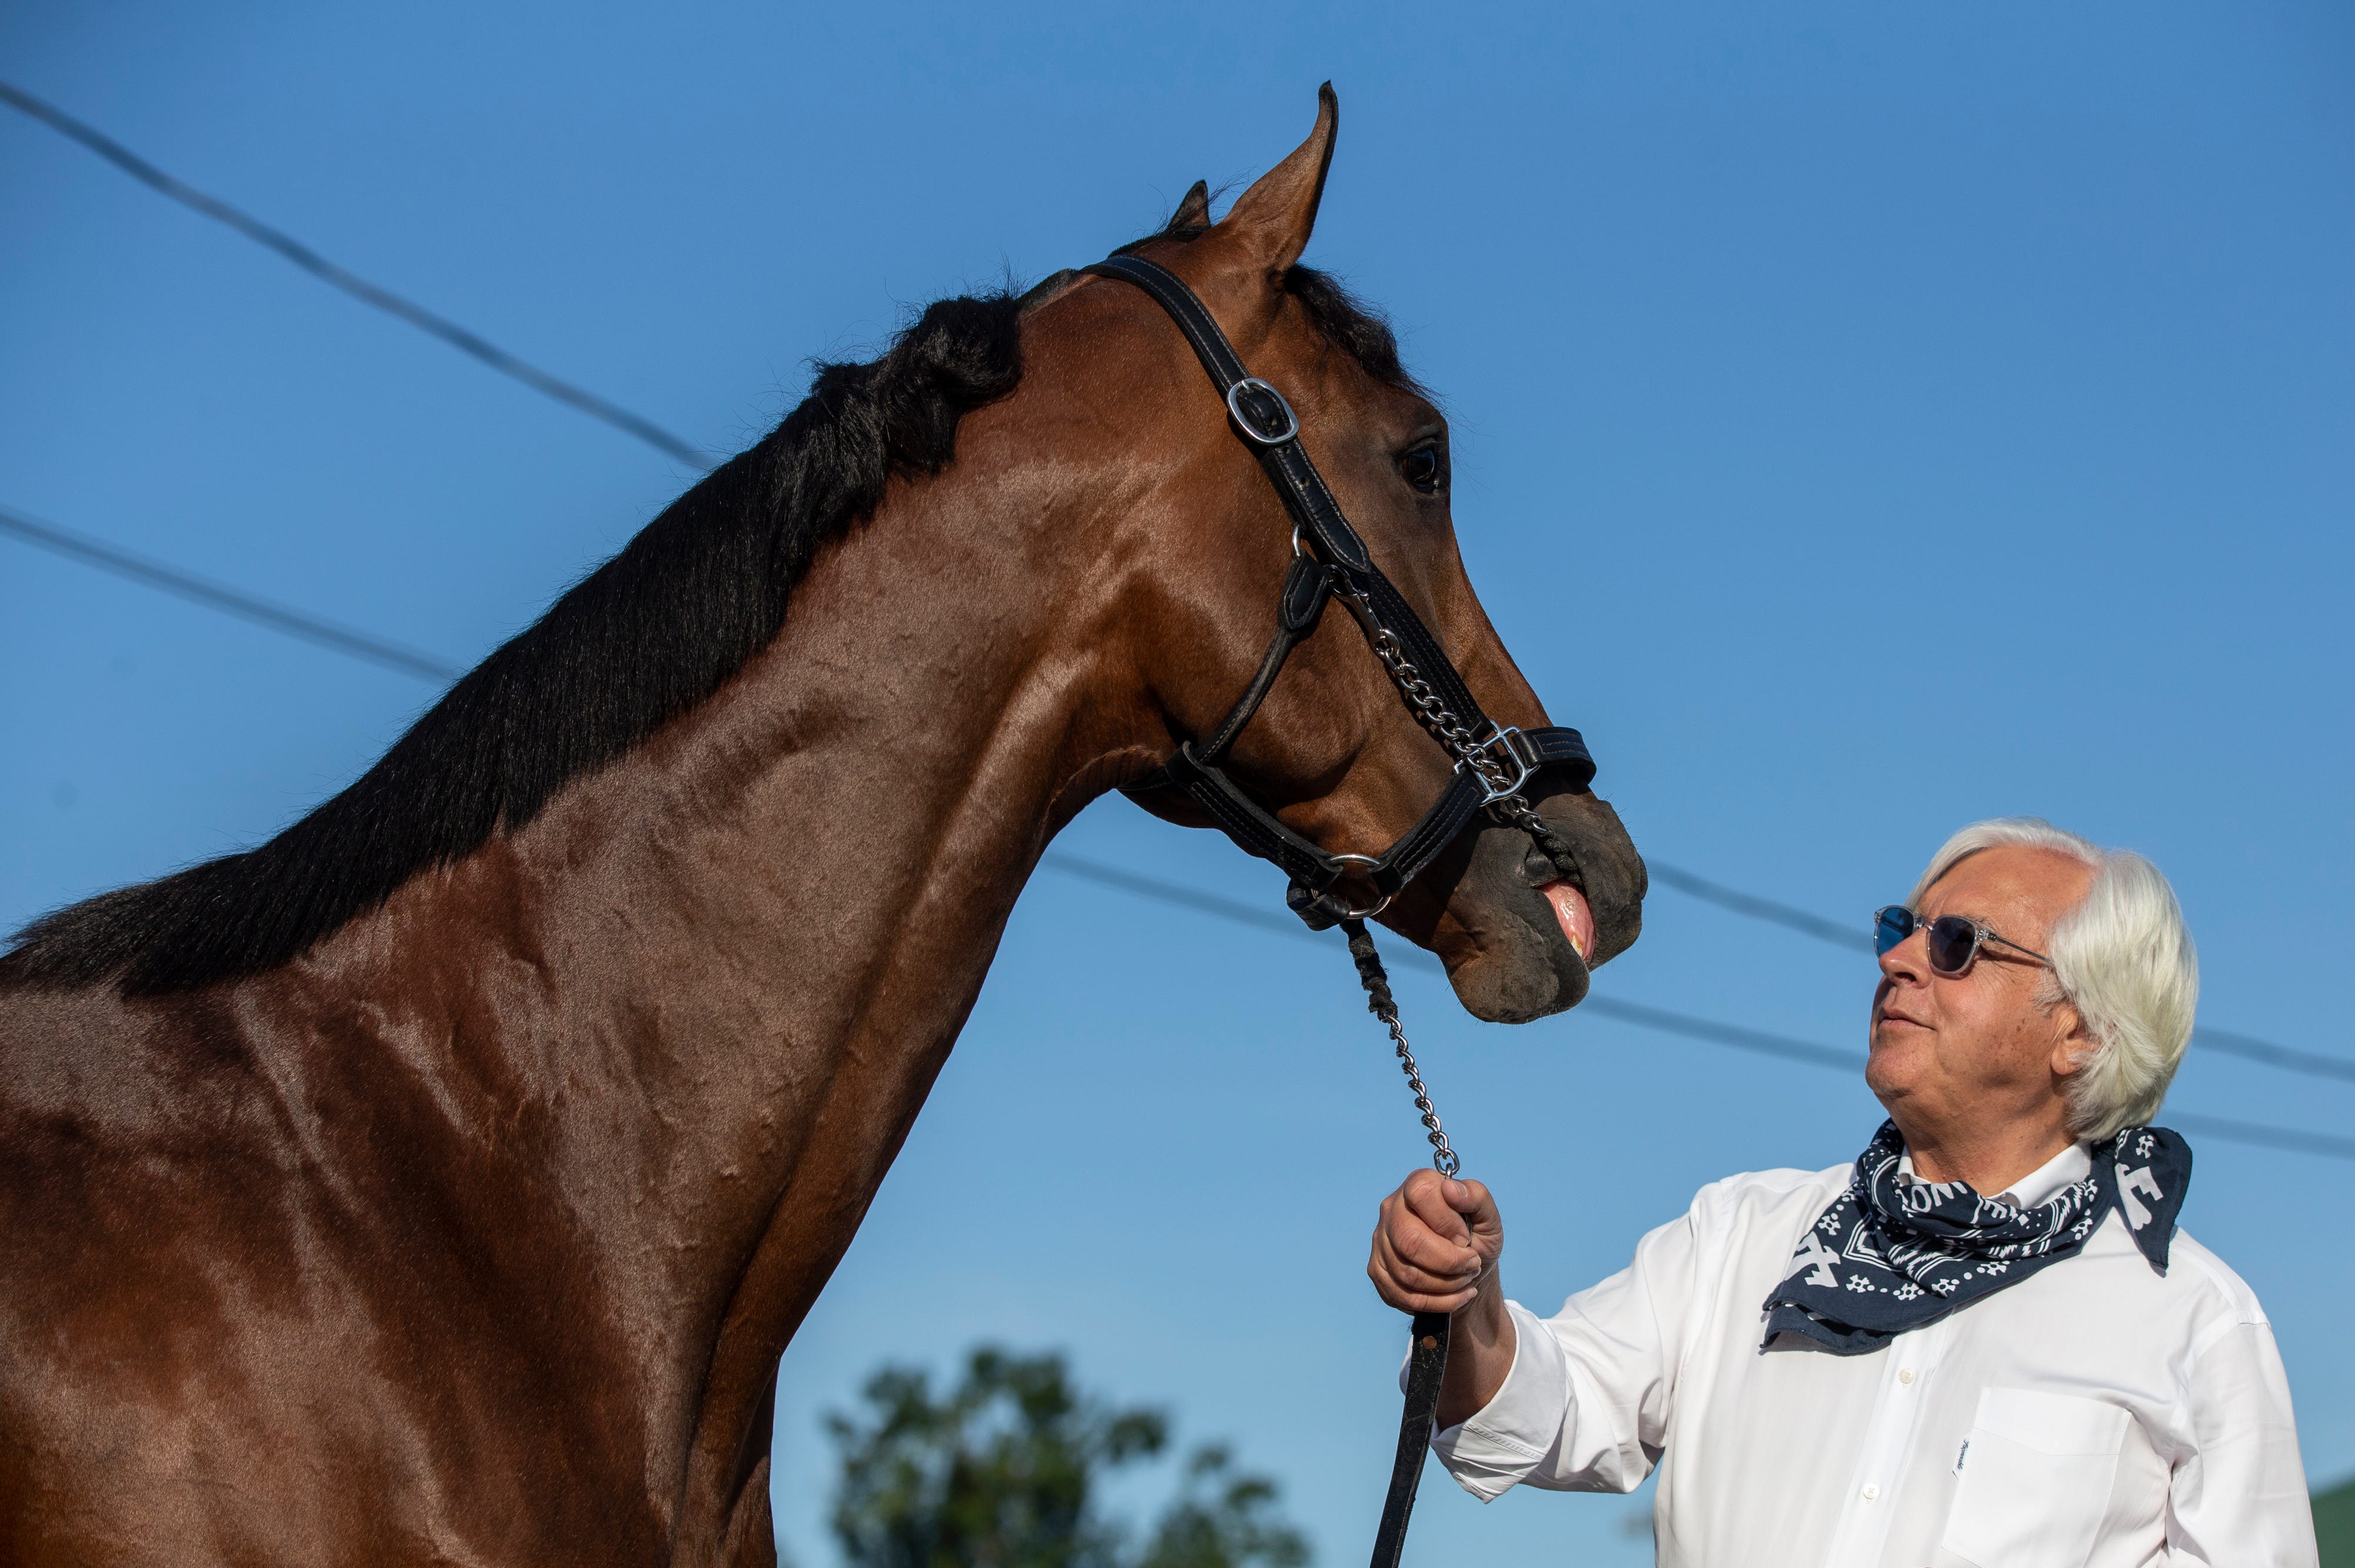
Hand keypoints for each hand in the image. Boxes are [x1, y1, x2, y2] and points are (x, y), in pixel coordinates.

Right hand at [1368, 1168, 1502, 1315]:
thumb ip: (1477, 1197)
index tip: (1466, 1238)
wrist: (1468, 1270)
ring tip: (1467, 1278)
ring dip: (1447, 1284)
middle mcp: (1391, 1209)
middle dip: (1449, 1261)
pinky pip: (1403, 1295)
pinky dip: (1438, 1302)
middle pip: (1409, 1240)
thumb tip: (1450, 1189)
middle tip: (1473, 1264)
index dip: (1448, 1222)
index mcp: (1417, 1185)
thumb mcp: (1488, 1217)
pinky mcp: (1377, 1270)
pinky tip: (1458, 1296)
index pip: (1422, 1195)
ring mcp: (1380, 1241)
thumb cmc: (1477, 1238)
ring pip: (1407, 1273)